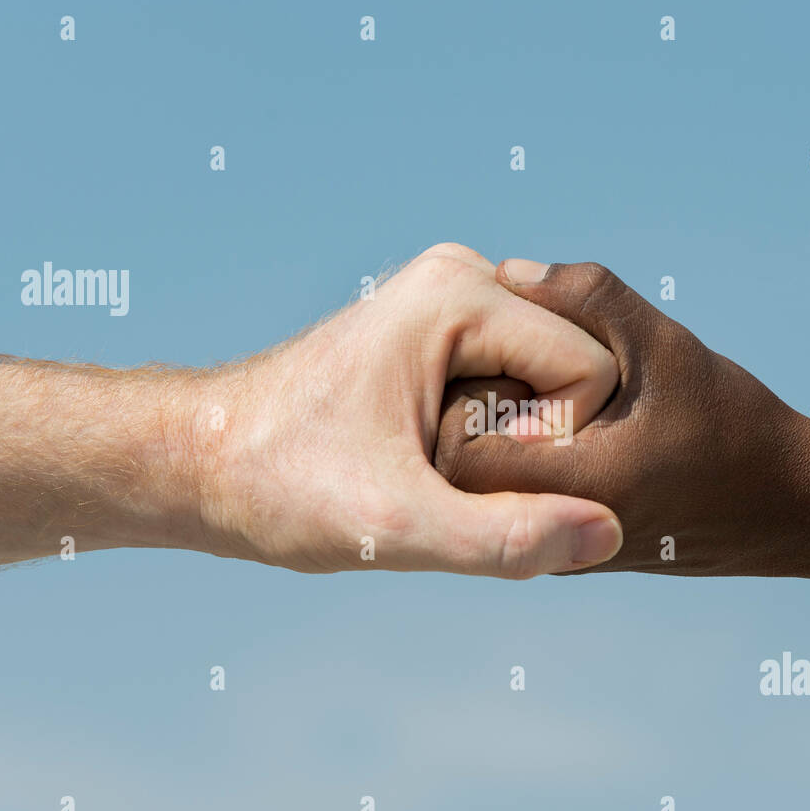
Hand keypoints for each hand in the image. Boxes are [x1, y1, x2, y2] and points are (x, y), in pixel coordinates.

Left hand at [192, 244, 624, 577]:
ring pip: (551, 378)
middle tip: (449, 477)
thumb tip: (608, 533)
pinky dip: (498, 427)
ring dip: (518, 439)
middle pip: (576, 370)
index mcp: (460, 295)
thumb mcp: (398, 525)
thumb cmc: (281, 486)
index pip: (592, 374)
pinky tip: (437, 457)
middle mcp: (464, 275)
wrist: (200, 460)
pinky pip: (517, 377)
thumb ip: (506, 536)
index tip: (470, 477)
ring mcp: (452, 296)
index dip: (554, 449)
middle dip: (539, 441)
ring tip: (436, 467)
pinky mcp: (440, 325)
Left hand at [435, 259, 809, 604]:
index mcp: (552, 488)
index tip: (523, 353)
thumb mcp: (665, 348)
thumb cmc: (735, 433)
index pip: (452, 428)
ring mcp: (547, 537)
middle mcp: (538, 523)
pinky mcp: (562, 531)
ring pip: (482, 461)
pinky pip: (509, 475)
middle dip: (480, 385)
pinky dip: (521, 434)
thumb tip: (510, 270)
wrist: (787, 515)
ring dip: (500, 410)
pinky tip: (565, 408)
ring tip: (552, 384)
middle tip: (532, 358)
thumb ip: (585, 299)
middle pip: (455, 443)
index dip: (475, 373)